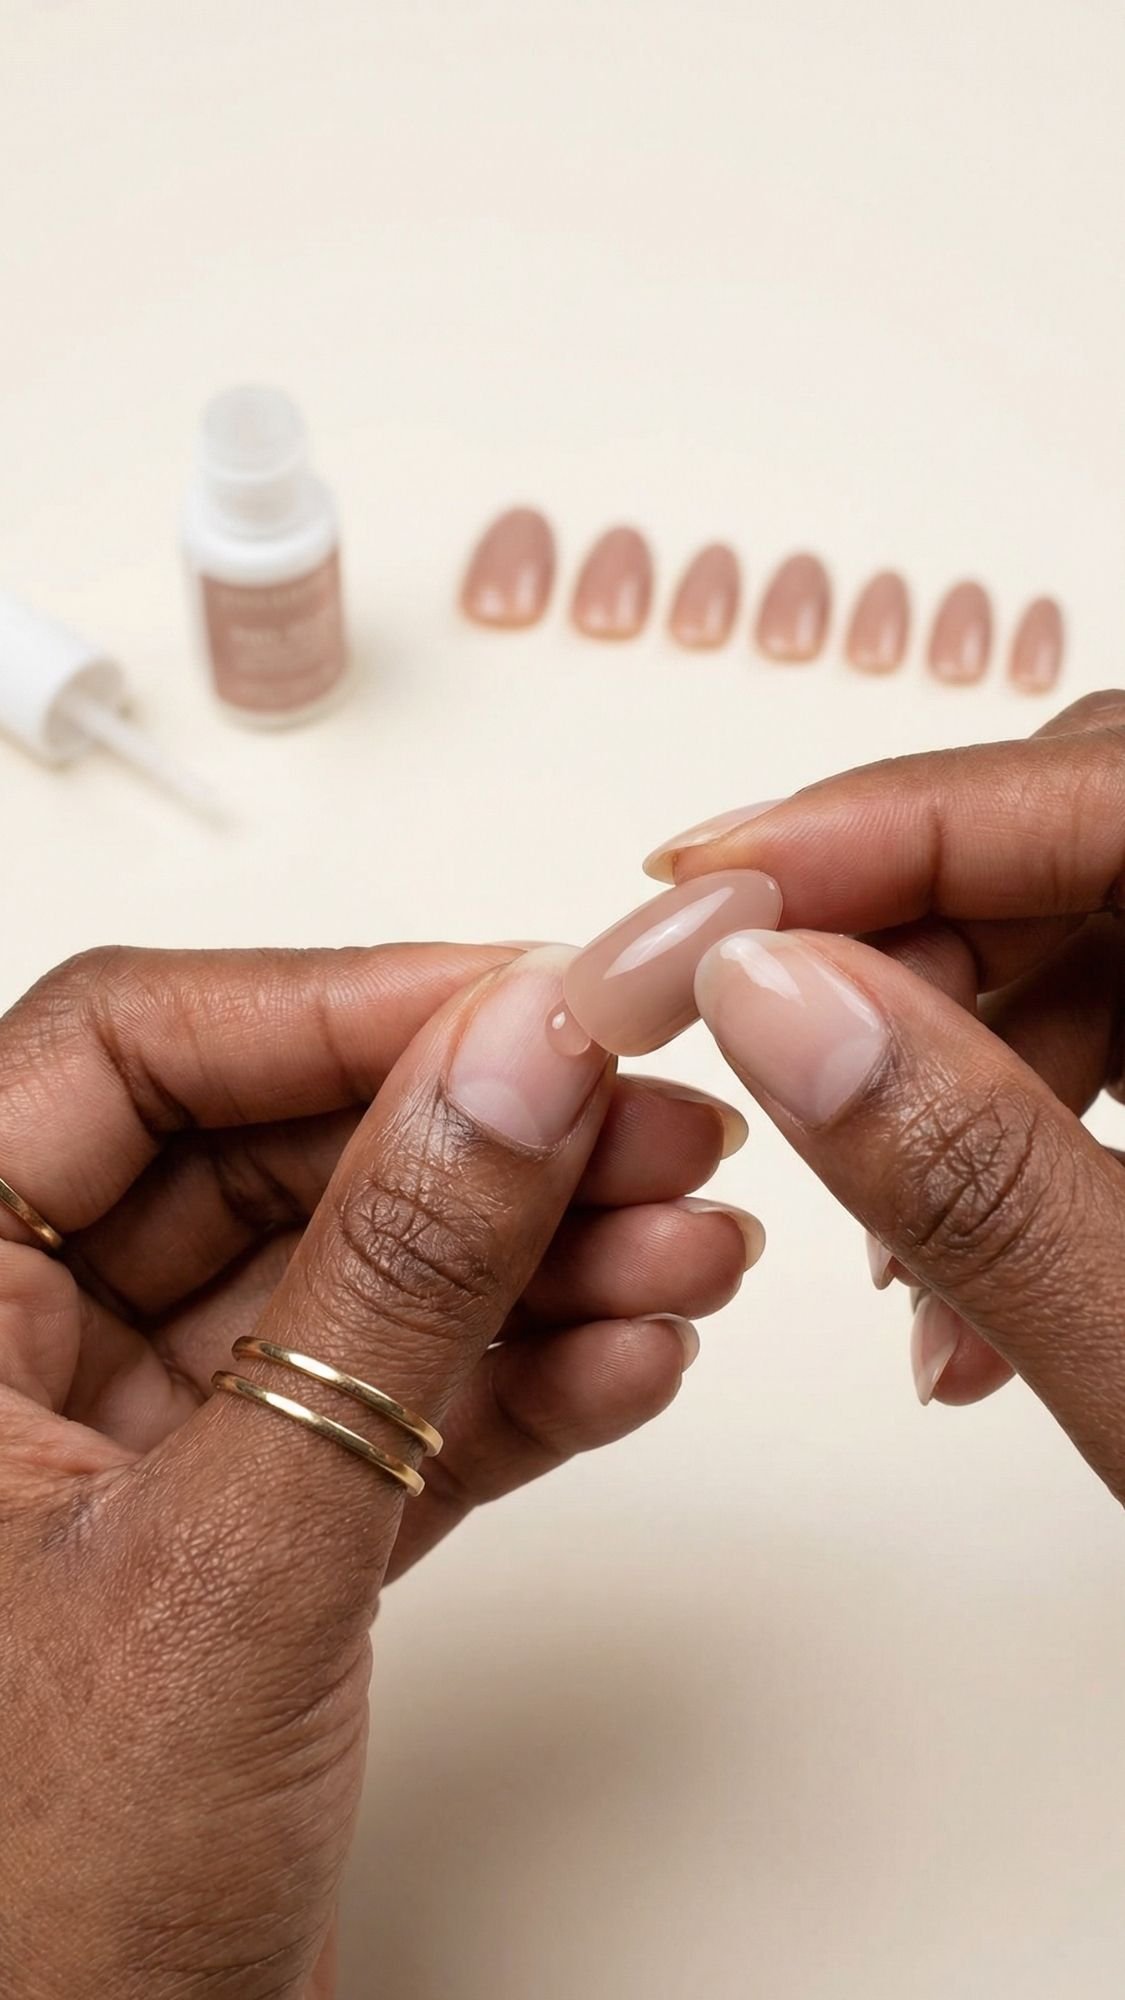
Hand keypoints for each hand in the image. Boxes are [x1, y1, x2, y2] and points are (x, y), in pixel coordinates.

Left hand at [0, 942, 756, 1998]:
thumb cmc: (27, 1929)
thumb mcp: (234, 1559)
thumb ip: (392, 1290)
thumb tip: (516, 1061)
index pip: (126, 1052)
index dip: (342, 1004)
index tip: (534, 997)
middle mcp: (10, 1358)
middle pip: (266, 1158)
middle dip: (478, 1142)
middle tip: (647, 1122)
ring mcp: (129, 1455)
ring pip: (343, 1288)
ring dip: (529, 1264)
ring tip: (687, 1245)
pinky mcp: (235, 1548)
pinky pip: (380, 1413)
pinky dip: (513, 1389)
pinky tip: (632, 1355)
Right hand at [647, 690, 1124, 1495]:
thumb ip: (976, 1174)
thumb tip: (769, 994)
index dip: (905, 818)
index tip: (718, 879)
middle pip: (1107, 837)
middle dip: (920, 954)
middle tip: (769, 1053)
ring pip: (1109, 940)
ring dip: (962, 1079)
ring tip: (891, 1279)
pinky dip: (1028, 1144)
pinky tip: (966, 1298)